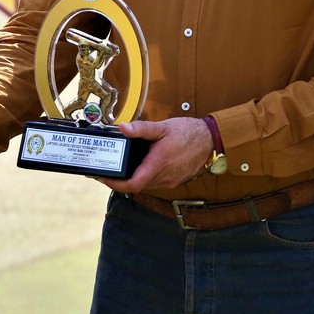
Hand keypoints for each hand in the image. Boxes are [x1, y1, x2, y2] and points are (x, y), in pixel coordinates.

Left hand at [94, 116, 212, 193]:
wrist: (210, 140)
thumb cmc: (188, 133)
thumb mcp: (162, 127)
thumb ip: (141, 128)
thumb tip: (122, 127)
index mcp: (158, 164)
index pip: (132, 184)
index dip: (115, 184)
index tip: (103, 177)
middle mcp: (164, 177)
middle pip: (136, 186)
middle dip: (120, 180)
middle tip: (106, 170)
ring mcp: (170, 181)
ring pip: (145, 185)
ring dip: (132, 179)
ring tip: (120, 167)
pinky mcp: (174, 180)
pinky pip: (155, 183)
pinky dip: (144, 177)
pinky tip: (140, 166)